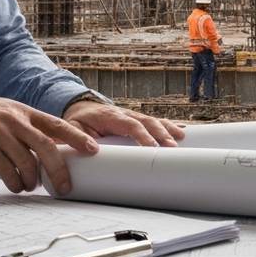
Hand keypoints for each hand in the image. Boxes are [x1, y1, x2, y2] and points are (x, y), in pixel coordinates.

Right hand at [0, 91, 96, 194]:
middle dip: (59, 170)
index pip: (57, 125)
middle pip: (46, 147)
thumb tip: (49, 147)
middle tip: (65, 187)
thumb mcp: (7, 112)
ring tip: (30, 186)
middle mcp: (15, 121)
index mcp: (24, 111)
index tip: (93, 149)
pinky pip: (6, 171)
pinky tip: (14, 185)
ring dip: (32, 181)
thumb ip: (27, 126)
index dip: (77, 137)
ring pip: (27, 163)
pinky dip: (14, 183)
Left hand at [63, 101, 185, 147]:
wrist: (81, 107)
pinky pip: (155, 122)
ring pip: (153, 120)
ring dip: (168, 129)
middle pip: (147, 122)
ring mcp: (133, 116)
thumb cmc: (78, 120)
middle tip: (172, 147)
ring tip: (181, 138)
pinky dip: (168, 126)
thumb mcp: (73, 128)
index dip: (142, 135)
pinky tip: (182, 132)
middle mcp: (125, 114)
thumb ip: (79, 138)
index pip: (130, 125)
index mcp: (110, 116)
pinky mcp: (137, 120)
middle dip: (161, 133)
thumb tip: (92, 149)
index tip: (152, 147)